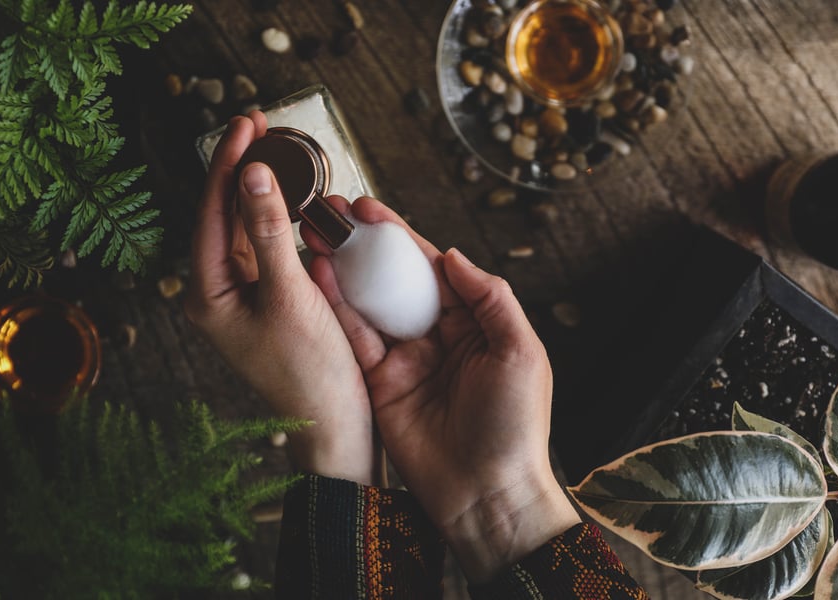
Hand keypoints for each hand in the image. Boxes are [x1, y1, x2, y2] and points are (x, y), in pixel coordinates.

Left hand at [185, 114, 375, 484]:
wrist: (334, 426)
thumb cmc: (310, 371)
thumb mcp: (289, 294)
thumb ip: (268, 231)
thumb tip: (251, 172)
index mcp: (206, 294)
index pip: (211, 213)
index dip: (227, 163)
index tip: (246, 122)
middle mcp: (216, 294)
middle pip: (224, 217)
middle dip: (242, 170)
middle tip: (261, 126)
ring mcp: (241, 299)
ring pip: (246, 231)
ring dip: (262, 193)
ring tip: (278, 153)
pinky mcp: (267, 304)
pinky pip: (267, 252)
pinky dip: (280, 223)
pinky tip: (295, 201)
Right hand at [303, 196, 580, 581]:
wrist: (485, 496)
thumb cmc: (515, 426)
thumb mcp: (521, 353)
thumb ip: (491, 298)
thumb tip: (451, 256)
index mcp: (473, 326)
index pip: (433, 270)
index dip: (403, 238)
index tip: (371, 211)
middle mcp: (435, 338)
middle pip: (395, 281)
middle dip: (366, 248)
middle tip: (334, 214)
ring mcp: (404, 361)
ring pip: (369, 306)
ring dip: (345, 271)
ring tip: (316, 236)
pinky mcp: (378, 385)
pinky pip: (354, 341)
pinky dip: (335, 310)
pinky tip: (317, 278)